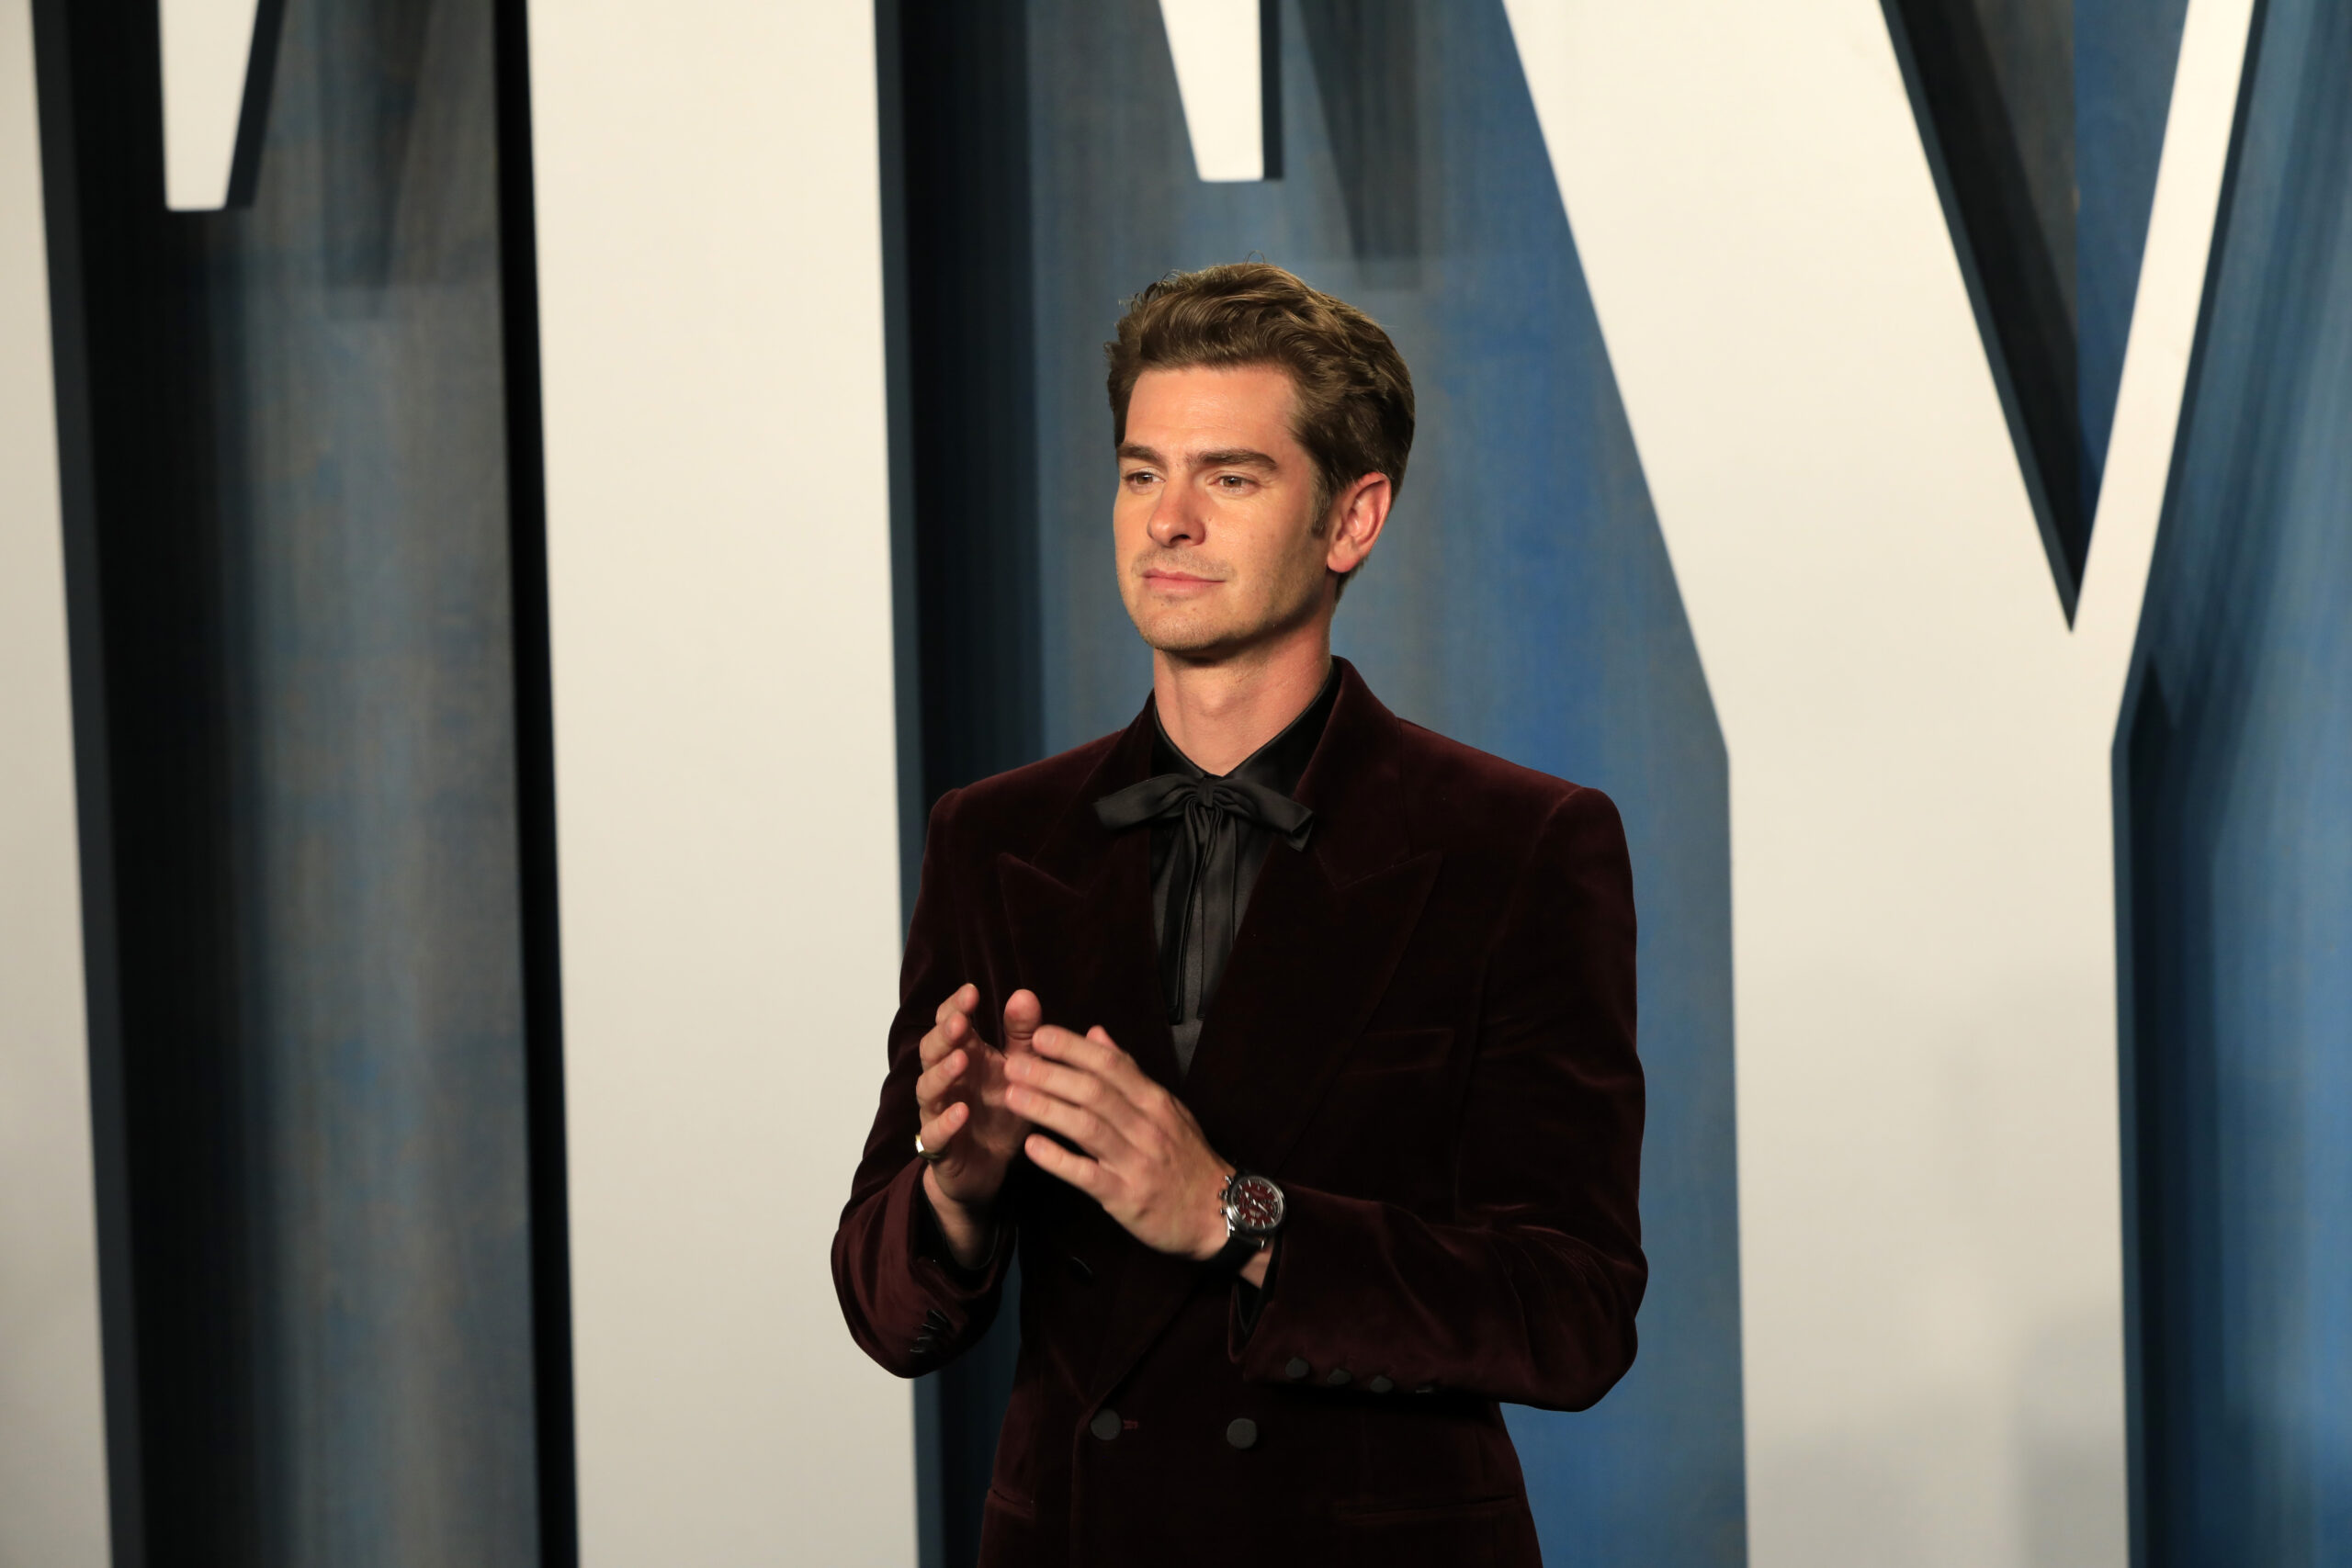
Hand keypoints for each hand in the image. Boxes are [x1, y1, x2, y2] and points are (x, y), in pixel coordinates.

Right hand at [914, 984, 1041, 1262]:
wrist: (990, 1167)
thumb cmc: (1001, 1110)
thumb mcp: (1019, 1070)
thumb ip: (1023, 1035)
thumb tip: (1025, 994)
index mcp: (964, 1055)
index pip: (949, 1023)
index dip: (955, 1007)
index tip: (972, 992)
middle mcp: (946, 1080)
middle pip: (931, 1051)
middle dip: (943, 1035)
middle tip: (959, 1022)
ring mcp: (938, 1112)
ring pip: (927, 1088)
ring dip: (942, 1073)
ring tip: (960, 1060)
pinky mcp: (940, 1146)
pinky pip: (935, 1133)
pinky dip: (946, 1121)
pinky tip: (961, 1112)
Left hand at [1005, 1025, 1232, 1263]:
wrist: (1218, 1212)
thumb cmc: (1186, 1158)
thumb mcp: (1166, 1108)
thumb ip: (1129, 1071)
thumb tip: (1096, 1033)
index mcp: (1155, 1100)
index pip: (1111, 1065)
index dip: (1074, 1048)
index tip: (1039, 1035)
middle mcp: (1147, 1126)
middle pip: (1094, 1092)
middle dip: (1051, 1075)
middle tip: (1013, 1064)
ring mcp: (1136, 1161)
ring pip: (1087, 1128)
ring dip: (1047, 1110)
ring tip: (1011, 1096)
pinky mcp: (1126, 1197)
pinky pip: (1088, 1175)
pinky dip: (1058, 1160)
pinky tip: (1031, 1148)